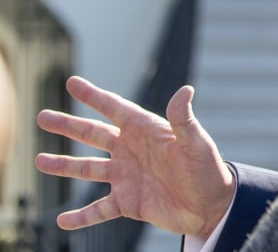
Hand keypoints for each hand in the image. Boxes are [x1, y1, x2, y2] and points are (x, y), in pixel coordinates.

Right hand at [35, 76, 234, 237]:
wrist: (212, 205)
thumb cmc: (208, 170)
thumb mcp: (196, 143)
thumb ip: (184, 119)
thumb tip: (185, 89)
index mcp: (146, 131)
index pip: (115, 109)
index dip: (93, 96)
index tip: (72, 82)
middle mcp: (132, 151)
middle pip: (93, 135)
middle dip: (68, 126)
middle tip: (42, 117)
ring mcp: (127, 177)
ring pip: (88, 169)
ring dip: (64, 166)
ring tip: (39, 161)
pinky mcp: (128, 202)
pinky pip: (98, 209)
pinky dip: (81, 216)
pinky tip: (62, 220)